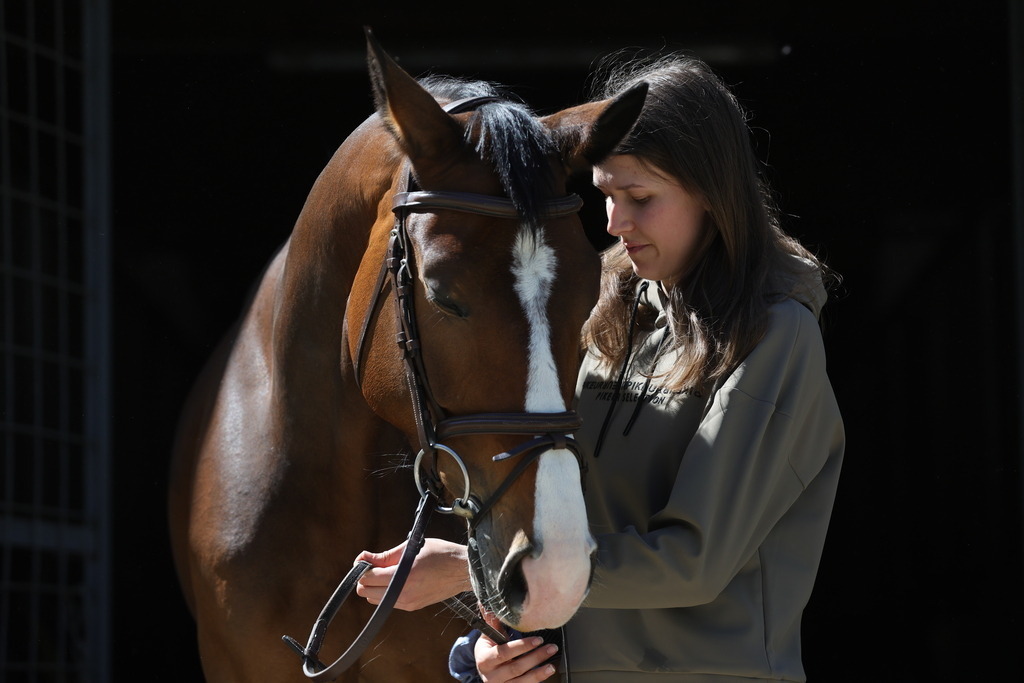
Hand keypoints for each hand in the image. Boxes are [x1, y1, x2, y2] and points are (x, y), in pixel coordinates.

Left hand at [354, 538, 471, 610]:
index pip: (366, 579)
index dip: (363, 567)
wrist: (463, 571)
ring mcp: (407, 603)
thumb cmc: (441, 554)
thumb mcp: (411, 547)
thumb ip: (384, 556)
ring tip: (388, 572)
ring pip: (374, 600)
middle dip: (366, 578)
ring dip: (375, 586)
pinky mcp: (412, 607)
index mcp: (402, 577)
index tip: (368, 559)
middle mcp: (403, 594)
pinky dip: (385, 592)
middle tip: (377, 566)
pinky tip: (397, 580)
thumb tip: (362, 557)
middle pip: (365, 592)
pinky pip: (388, 602)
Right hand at [475, 613, 558, 682]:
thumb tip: (487, 603)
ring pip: (522, 681)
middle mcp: (490, 676)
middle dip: (535, 657)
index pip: (504, 652)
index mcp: (484, 660)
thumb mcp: (488, 638)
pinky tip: (546, 673)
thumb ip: (492, 623)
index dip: (522, 646)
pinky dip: (537, 680)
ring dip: (539, 672)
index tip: (538, 640)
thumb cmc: (488, 651)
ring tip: (552, 664)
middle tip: (551, 648)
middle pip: (516, 668)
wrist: (484, 671)